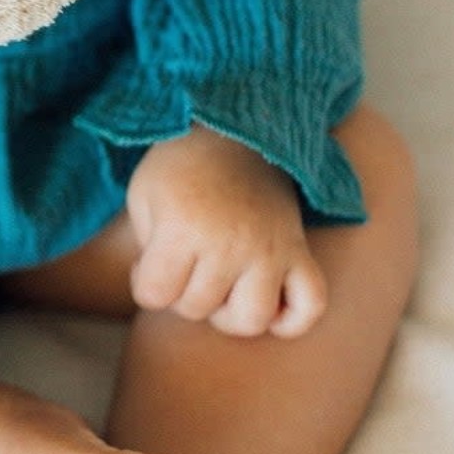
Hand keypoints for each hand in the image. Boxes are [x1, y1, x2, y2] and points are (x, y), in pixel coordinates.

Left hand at [125, 124, 326, 338]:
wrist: (234, 133)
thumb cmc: (180, 170)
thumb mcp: (143, 198)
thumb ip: (146, 250)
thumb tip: (165, 294)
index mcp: (183, 226)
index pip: (154, 295)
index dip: (144, 283)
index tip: (150, 260)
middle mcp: (230, 243)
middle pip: (196, 309)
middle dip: (181, 294)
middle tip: (185, 265)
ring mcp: (270, 249)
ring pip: (250, 320)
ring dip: (228, 315)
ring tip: (221, 289)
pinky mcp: (299, 252)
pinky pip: (310, 305)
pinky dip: (292, 319)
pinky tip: (268, 306)